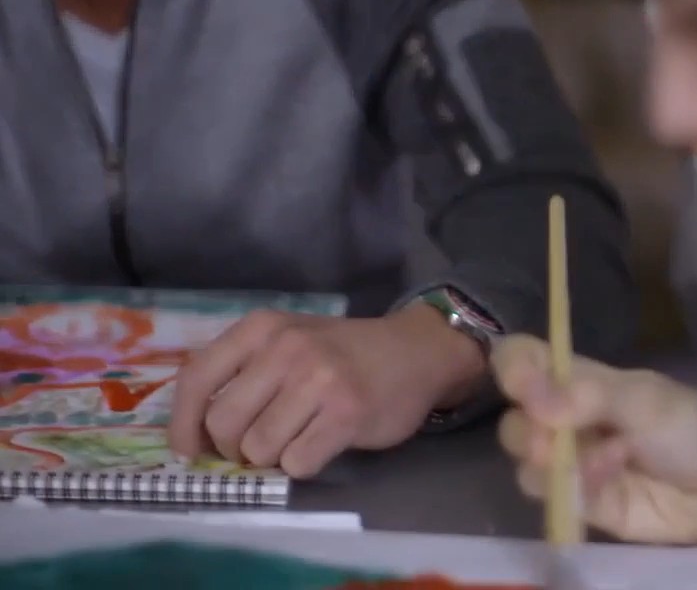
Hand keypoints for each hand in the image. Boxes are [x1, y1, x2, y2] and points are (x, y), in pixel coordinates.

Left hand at [167, 304, 484, 476]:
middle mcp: (287, 349)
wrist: (416, 352)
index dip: (182, 424)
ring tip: (296, 440)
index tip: (189, 451)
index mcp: (263, 328)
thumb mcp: (289, 340)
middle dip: (233, 449)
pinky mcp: (347, 414)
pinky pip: (298, 462)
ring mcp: (319, 380)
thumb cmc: (343, 353)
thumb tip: (198, 435)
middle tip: (257, 448)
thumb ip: (245, 372)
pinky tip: (322, 444)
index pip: (197, 378)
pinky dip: (303, 464)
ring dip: (272, 457)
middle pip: (223, 423)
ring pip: (259, 448)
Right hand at [492, 335, 696, 545]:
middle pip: (512, 420)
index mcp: (579, 380)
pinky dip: (575, 492)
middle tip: (556, 441)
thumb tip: (530, 397)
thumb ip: (588, 395)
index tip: (522, 387)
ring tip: (609, 463)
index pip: (522, 360)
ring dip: (558, 465)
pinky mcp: (581, 503)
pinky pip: (552, 499)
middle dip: (528, 432)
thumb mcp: (643, 399)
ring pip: (524, 464)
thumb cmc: (690, 426)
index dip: (512, 369)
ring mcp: (572, 463)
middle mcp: (566, 419)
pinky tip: (610, 485)